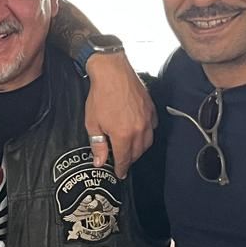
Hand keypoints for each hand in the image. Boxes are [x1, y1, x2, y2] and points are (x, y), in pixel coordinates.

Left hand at [84, 52, 154, 177]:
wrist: (113, 73)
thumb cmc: (100, 96)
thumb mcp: (93, 124)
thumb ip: (98, 145)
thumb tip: (99, 162)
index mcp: (124, 135)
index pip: (124, 159)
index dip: (121, 169)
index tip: (120, 174)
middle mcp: (139, 130)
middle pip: (137, 153)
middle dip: (129, 159)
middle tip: (122, 162)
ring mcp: (148, 119)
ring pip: (147, 142)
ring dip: (139, 149)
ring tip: (129, 150)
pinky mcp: (151, 109)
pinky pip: (153, 128)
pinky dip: (147, 134)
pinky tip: (139, 133)